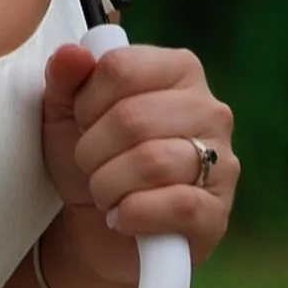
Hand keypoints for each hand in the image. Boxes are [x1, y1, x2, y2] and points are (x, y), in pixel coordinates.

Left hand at [40, 42, 239, 287]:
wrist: (92, 234)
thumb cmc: (91, 164)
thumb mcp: (65, 117)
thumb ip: (66, 79)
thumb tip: (71, 53)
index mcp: (179, 71)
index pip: (121, 68)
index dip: (86, 104)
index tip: (85, 126)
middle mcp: (210, 110)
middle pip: (132, 118)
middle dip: (92, 152)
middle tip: (91, 168)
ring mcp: (222, 162)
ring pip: (151, 162)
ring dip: (107, 185)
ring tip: (105, 194)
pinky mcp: (215, 213)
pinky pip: (176, 205)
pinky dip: (132, 215)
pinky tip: (121, 218)